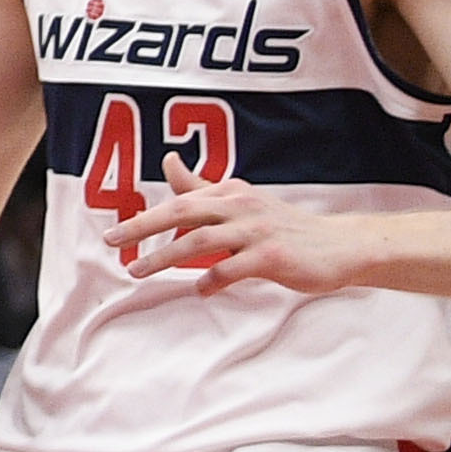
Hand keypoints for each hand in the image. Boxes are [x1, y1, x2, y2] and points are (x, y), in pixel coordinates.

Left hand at [108, 175, 362, 295]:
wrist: (340, 247)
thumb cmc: (283, 226)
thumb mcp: (242, 202)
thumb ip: (202, 189)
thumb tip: (168, 161)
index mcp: (231, 193)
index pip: (179, 201)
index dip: (143, 218)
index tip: (111, 234)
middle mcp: (241, 206)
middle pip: (181, 212)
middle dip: (141, 226)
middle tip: (110, 242)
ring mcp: (257, 231)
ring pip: (200, 241)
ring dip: (164, 257)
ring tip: (138, 271)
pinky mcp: (273, 257)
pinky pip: (231, 269)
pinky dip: (210, 280)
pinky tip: (199, 290)